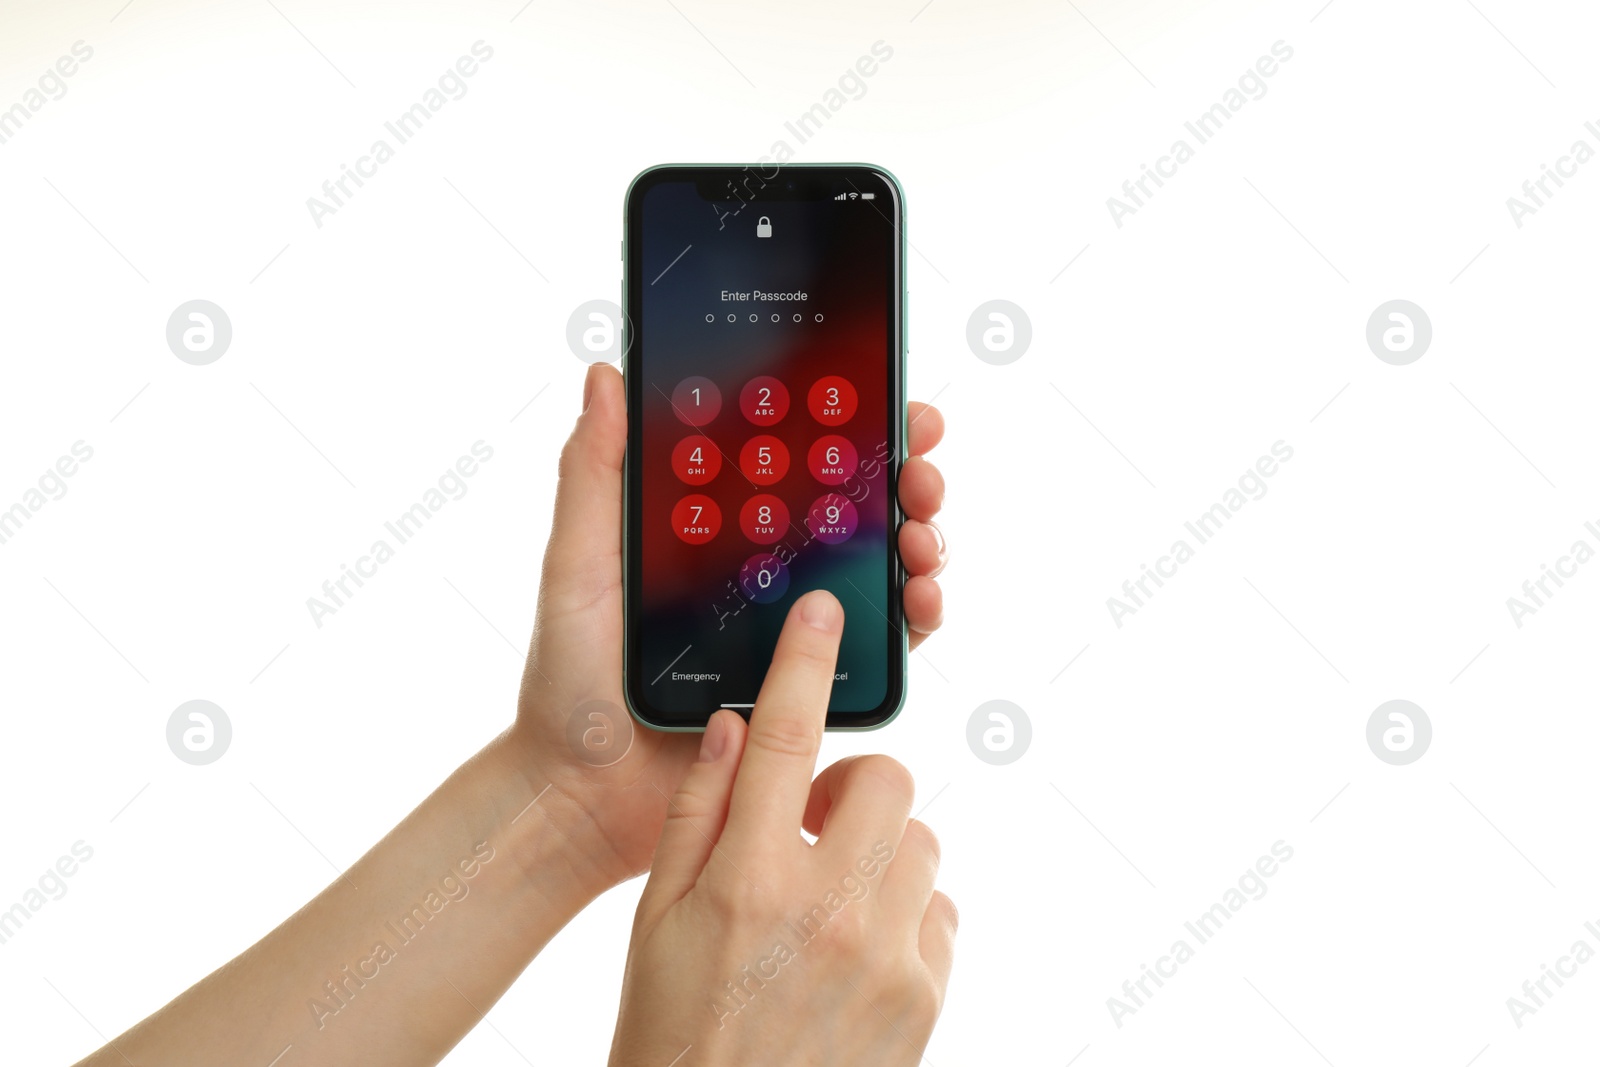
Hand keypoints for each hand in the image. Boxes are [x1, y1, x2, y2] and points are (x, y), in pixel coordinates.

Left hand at [511, 365, 948, 889]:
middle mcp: (766, 570)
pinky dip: (915, 613)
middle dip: (902, 477)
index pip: (793, 459)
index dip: (847, 421)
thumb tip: (606, 376)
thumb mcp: (576, 565)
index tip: (882, 394)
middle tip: (918, 471)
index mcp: (716, 532)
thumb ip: (593, 476)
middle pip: (853, 506)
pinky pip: (881, 643)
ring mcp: (795, 627)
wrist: (584, 792)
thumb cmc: (568, 680)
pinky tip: (920, 596)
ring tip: (921, 535)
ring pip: (880, 567)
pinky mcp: (815, 685)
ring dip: (918, 539)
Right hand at [607, 590, 954, 1065]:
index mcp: (747, 879)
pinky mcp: (927, 997)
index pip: (783, 739)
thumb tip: (738, 727)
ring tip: (829, 903)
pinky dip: (907, 916)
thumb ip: (700, 816)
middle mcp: (827, 908)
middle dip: (853, 788)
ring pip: (921, 843)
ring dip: (880, 856)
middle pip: (887, 780)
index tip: (821, 612)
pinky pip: (941, 913)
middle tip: (813, 827)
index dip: (804, 662)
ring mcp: (889, 955)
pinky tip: (857, 952)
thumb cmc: (673, 1034)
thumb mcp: (657, 921)